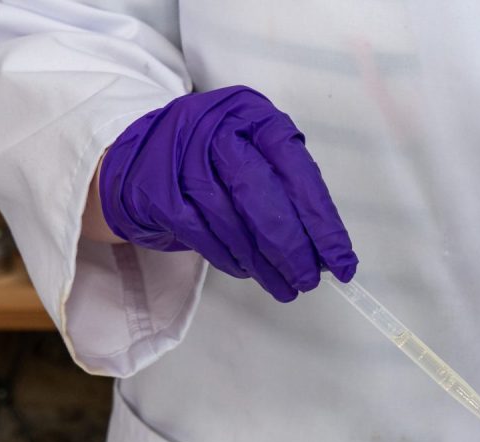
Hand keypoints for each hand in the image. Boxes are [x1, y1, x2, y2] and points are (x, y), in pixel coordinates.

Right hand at [99, 86, 357, 300]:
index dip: (322, 222)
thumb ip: (287, 189)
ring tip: (286, 287)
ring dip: (265, 265)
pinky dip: (232, 261)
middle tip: (310, 281)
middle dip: (293, 249)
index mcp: (252, 117)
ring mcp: (182, 160)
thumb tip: (325, 248)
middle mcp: (216, 130)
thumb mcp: (252, 152)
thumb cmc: (212, 163)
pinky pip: (206, 238)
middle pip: (264, 198)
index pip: (297, 171)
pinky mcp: (159, 194)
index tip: (341, 262)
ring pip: (234, 224)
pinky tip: (250, 273)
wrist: (138, 161)